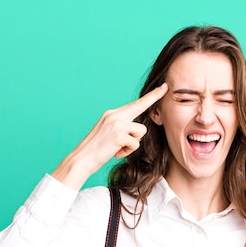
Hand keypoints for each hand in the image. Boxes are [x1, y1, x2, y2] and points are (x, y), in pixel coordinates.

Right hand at [52, 83, 168, 189]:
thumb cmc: (95, 150)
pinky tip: (116, 153)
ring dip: (134, 143)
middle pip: (140, 106)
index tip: (162, 87)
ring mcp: (116, 124)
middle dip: (153, 97)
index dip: (149, 96)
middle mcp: (114, 115)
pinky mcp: (119, 135)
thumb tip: (136, 130)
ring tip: (119, 148)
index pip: (134, 104)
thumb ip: (121, 127)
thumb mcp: (108, 133)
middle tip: (165, 87)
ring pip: (141, 131)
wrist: (81, 160)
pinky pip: (135, 144)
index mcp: (111, 114)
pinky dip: (128, 152)